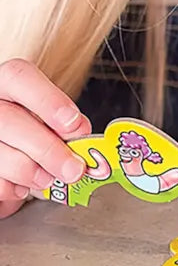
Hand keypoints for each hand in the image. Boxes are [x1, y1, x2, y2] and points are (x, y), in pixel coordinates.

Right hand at [0, 60, 91, 218]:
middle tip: (74, 169)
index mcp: (5, 85)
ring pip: (0, 153)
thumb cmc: (28, 133)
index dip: (48, 100)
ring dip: (31, 172)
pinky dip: (12, 188)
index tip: (73, 124)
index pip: (19, 76)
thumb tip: (81, 133)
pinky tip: (21, 185)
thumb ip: (62, 122)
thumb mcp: (45, 119)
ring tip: (48, 179)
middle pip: (10, 120)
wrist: (6, 154)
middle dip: (48, 149)